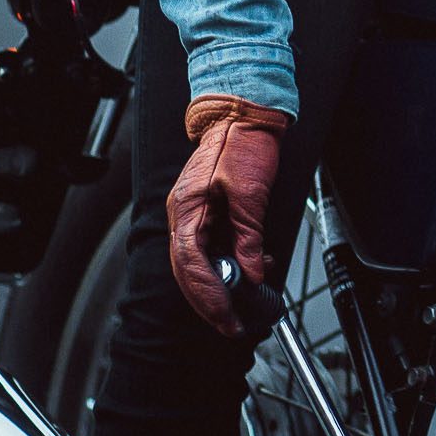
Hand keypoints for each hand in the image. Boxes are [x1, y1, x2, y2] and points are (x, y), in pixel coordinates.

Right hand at [167, 94, 288, 336]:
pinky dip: (227, 263)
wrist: (244, 112)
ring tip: (243, 303)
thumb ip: (249, 235)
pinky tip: (250, 269)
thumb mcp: (251, 191)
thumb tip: (251, 272)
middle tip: (231, 324)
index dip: (207, 294)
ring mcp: (193, 213)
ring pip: (198, 262)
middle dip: (209, 301)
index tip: (226, 315)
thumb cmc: (244, 140)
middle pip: (188, 270)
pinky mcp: (207, 211)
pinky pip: (211, 247)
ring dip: (218, 285)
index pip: (190, 264)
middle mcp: (184, 214)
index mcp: (188, 208)